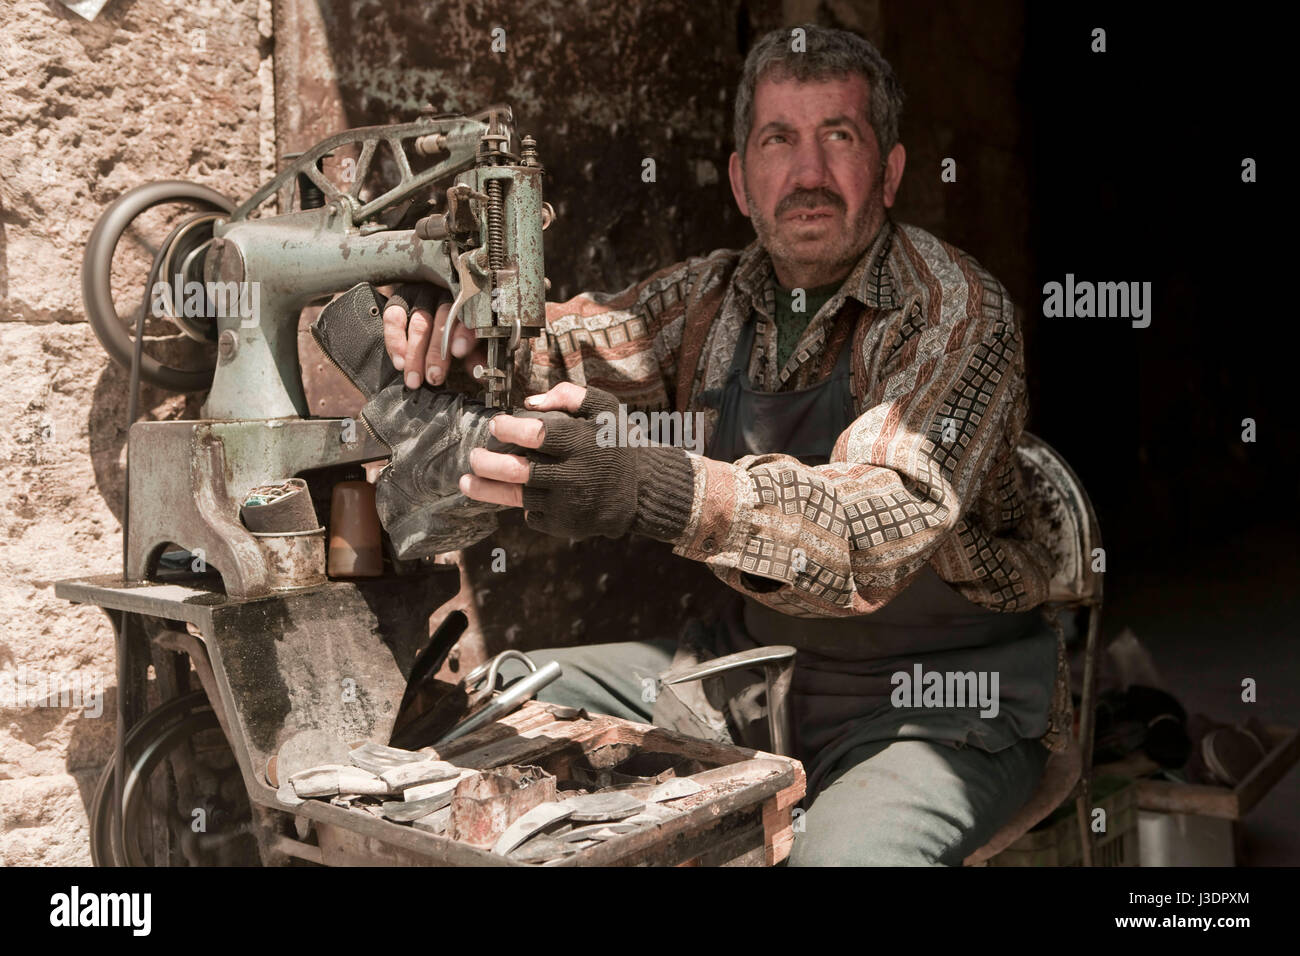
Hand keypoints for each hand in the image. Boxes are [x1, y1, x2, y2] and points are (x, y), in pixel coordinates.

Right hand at [381, 283, 485, 388]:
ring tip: (414, 378)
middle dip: (437, 352)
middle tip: (434, 377)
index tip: (459, 352)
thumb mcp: (471, 342)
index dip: (464, 333)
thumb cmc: (456, 332)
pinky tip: (399, 362)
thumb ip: (477, 356)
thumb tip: (480, 374)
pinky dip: (395, 341)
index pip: (469, 314)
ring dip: (415, 354)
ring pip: (418, 322)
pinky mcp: (400, 299)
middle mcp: (445, 295)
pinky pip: (394, 317)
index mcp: (468, 303)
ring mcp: (421, 295)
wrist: (426, 313)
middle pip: (442, 319)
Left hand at [458, 383, 695, 541]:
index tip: (495, 425)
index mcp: (583, 443)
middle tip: (474, 456)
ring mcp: (569, 504)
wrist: (641, 490)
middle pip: (520, 472)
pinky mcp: (566, 525)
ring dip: (488, 489)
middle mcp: (575, 476)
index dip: (510, 429)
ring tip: (467, 481)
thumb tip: (529, 402)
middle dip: (489, 464)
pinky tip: (520, 493)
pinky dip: (524, 502)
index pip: (539, 435)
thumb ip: (570, 395)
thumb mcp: (604, 408)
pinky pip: (533, 514)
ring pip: (519, 497)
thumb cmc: (616, 443)